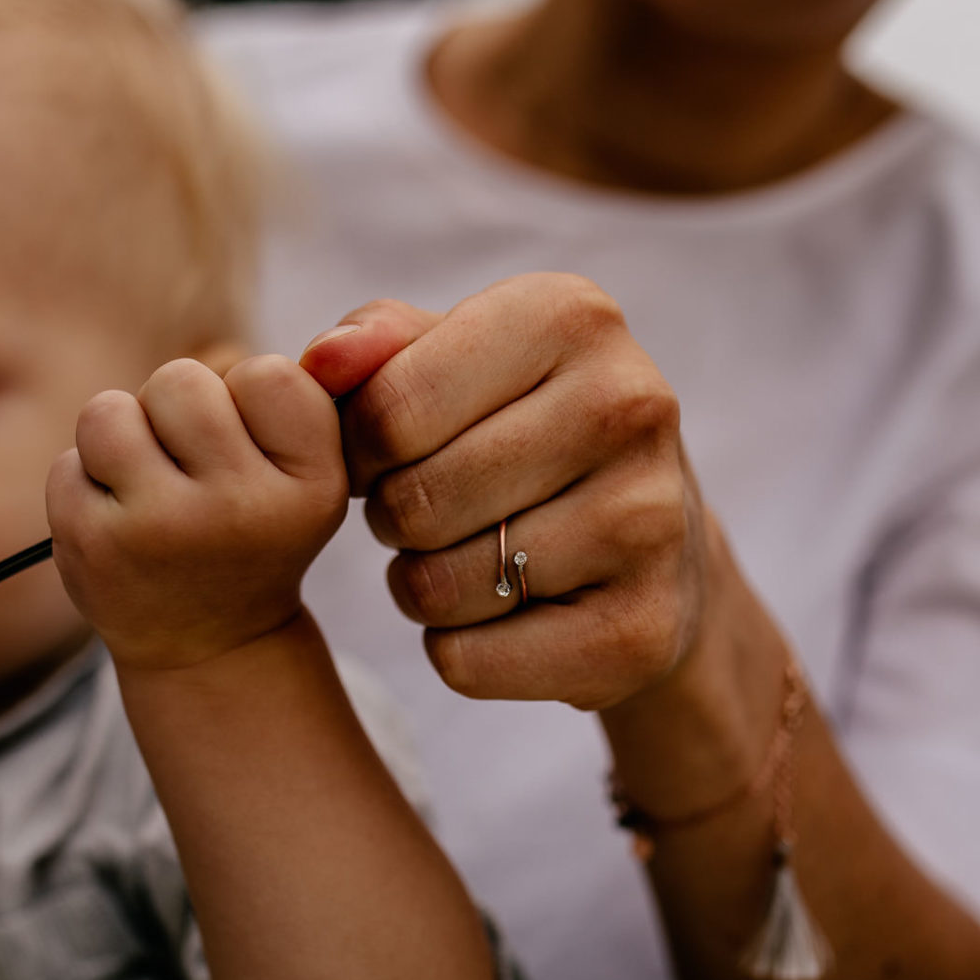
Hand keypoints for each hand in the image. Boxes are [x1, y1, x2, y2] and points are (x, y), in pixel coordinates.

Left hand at [48, 355, 346, 671]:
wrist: (209, 645)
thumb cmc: (254, 534)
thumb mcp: (305, 478)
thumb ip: (298, 402)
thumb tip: (316, 345)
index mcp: (312, 487)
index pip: (268, 373)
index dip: (246, 397)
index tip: (248, 447)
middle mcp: (242, 509)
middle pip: (180, 379)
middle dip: (174, 409)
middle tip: (188, 465)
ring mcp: (162, 529)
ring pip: (110, 410)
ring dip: (122, 437)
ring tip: (147, 485)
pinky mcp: (94, 546)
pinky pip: (68, 462)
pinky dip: (86, 484)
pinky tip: (119, 525)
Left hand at [300, 272, 713, 711]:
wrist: (658, 540)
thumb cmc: (522, 430)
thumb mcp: (456, 358)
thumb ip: (375, 346)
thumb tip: (320, 363)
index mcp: (572, 318)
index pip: (390, 408)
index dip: (358, 449)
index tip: (387, 455)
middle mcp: (629, 408)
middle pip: (413, 500)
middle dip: (391, 518)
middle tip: (426, 515)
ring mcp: (649, 522)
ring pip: (435, 588)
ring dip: (419, 587)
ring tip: (462, 559)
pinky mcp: (641, 630)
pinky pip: (467, 662)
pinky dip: (456, 651)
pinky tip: (500, 617)